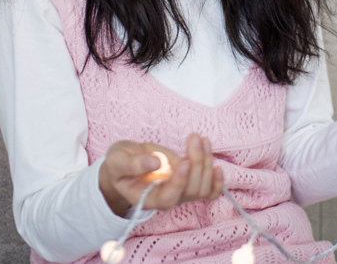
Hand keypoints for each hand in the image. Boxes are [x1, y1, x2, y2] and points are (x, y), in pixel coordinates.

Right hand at [98, 133, 223, 215]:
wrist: (124, 164)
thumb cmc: (120, 163)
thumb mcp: (118, 161)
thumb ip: (133, 164)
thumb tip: (155, 163)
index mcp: (147, 198)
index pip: (168, 198)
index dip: (179, 183)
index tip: (183, 162)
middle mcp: (166, 199)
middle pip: (190, 190)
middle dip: (196, 163)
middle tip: (194, 137)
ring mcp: (180, 193)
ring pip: (202, 188)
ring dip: (206, 163)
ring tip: (201, 139)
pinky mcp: (188, 184)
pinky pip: (208, 191)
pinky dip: (217, 182)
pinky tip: (218, 167)